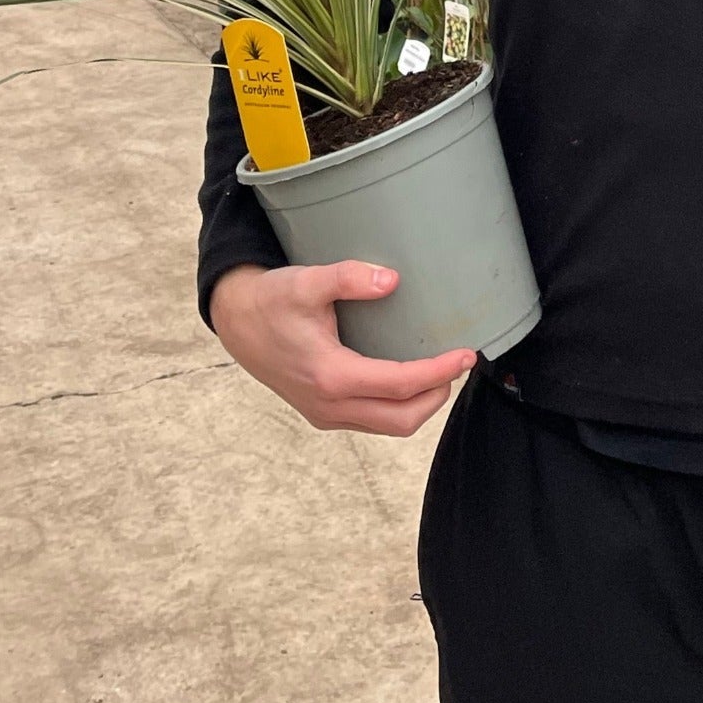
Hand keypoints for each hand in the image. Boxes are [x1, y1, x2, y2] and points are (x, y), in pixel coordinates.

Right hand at [209, 261, 475, 435]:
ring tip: (440, 371)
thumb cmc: (272, 300)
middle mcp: (330, 405)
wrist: (236, 322)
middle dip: (436, 395)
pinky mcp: (322, 411)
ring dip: (419, 405)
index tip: (467, 355)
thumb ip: (349, 277)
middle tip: (458, 363)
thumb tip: (392, 281)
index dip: (439, 372)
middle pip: (401, 419)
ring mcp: (325, 413)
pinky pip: (371, 420)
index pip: (400, 385)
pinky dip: (397, 406)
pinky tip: (407, 377)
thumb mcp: (307, 281)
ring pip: (387, 425)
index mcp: (331, 377)